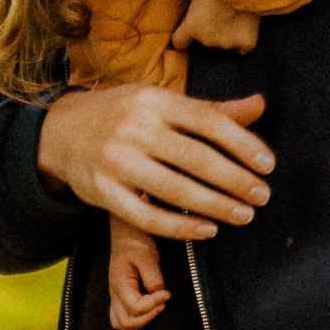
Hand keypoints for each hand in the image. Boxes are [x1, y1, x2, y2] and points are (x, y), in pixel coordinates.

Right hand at [37, 81, 273, 240]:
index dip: (243, 144)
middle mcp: (135, 127)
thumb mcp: (162, 102)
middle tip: (262, 195)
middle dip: (235, 180)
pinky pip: (147, 217)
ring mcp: (117, 161)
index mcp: (155, 100)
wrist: (61, 131)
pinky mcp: (104, 192)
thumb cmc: (123, 114)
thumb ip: (210, 110)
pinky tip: (207, 230)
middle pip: (196, 158)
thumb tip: (259, 106)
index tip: (267, 165)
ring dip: (215, 206)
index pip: (208, 121)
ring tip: (243, 214)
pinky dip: (180, 227)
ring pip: (175, 190)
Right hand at [107, 220, 170, 328]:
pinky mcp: (122, 293)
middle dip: (146, 318)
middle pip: (124, 323)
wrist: (127, 228)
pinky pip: (124, 315)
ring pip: (121, 323)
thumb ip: (154, 278)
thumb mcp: (147, 255)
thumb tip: (160, 294)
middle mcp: (115, 292)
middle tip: (161, 303)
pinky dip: (137, 317)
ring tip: (155, 306)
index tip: (167, 293)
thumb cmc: (136, 238)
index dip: (154, 304)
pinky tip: (150, 304)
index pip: (135, 308)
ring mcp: (117, 294)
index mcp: (119, 284)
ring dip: (140, 320)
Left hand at [171, 0, 259, 54]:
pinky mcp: (246, 43)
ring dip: (226, 33)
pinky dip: (243, 39)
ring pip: (224, 42)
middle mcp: (207, 39)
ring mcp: (228, 43)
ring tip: (233, 15)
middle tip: (217, 12)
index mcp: (191, 27)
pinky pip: (243, 47)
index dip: (182, 36)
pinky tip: (245, 26)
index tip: (188, 30)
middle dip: (208, 29)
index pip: (179, 42)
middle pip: (204, 40)